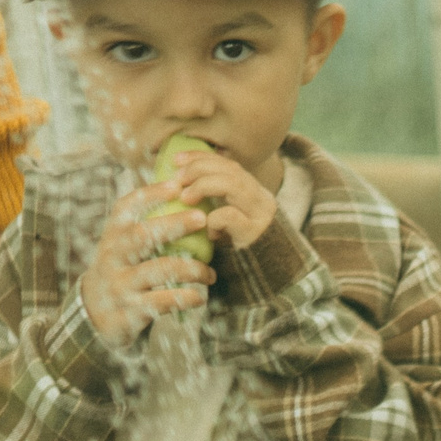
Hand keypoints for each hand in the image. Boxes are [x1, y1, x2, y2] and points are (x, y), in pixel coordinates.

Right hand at [80, 180, 215, 344]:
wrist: (94, 315)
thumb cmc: (121, 271)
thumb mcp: (121, 246)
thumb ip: (144, 226)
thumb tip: (182, 194)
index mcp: (113, 236)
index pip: (126, 207)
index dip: (150, 194)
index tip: (176, 184)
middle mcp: (113, 256)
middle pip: (143, 235)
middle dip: (174, 224)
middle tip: (202, 218)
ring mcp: (121, 283)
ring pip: (159, 269)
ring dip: (191, 268)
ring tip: (210, 273)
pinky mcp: (131, 310)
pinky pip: (162, 301)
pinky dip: (185, 298)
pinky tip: (200, 297)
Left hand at [154, 150, 280, 251]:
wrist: (263, 283)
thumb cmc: (236, 252)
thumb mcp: (226, 221)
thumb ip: (215, 202)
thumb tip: (180, 183)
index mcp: (254, 193)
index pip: (229, 164)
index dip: (202, 157)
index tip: (177, 159)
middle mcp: (262, 200)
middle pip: (231, 170)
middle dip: (199, 168)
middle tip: (178, 179)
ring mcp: (261, 216)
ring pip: (232, 185)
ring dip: (202, 186)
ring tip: (185, 198)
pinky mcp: (255, 234)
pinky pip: (229, 215)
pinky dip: (212, 218)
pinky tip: (208, 232)